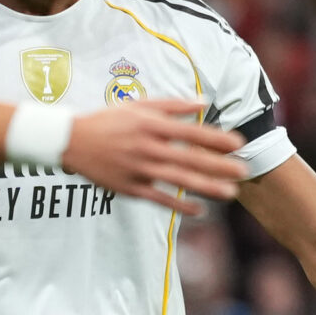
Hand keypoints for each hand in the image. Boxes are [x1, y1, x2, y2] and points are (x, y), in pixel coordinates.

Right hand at [63, 101, 246, 213]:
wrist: (70, 141)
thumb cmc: (107, 120)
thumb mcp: (138, 105)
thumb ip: (172, 105)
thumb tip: (203, 103)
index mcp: (151, 125)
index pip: (191, 133)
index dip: (216, 139)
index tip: (239, 144)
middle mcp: (147, 148)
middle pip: (189, 158)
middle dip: (219, 166)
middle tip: (245, 171)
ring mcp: (138, 170)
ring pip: (178, 180)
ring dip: (206, 187)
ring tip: (230, 193)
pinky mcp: (129, 187)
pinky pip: (158, 198)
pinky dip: (178, 206)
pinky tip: (199, 211)